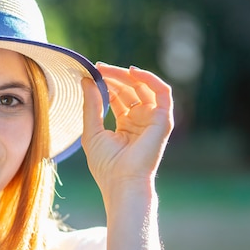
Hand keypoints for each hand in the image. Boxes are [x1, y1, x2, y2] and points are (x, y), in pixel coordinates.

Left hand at [81, 63, 173, 193]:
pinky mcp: (163, 119)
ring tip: (107, 69)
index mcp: (126, 125)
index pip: (119, 96)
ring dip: (126, 75)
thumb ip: (91, 105)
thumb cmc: (106, 164)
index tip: (91, 72)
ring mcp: (153, 119)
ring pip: (143, 87)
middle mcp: (141, 120)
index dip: (106, 83)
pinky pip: (162, 91)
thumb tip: (86, 80)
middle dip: (114, 76)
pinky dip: (149, 78)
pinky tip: (132, 71)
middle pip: (130, 89)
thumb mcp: (92, 130)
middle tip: (97, 67)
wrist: (121, 182)